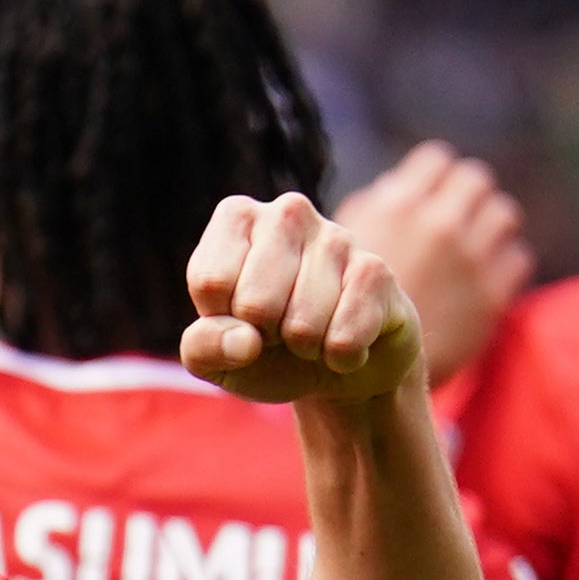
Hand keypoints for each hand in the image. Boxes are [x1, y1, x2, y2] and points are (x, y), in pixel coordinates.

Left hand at [182, 192, 423, 405]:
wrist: (340, 366)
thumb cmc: (268, 350)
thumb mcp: (217, 357)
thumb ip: (202, 348)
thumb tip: (244, 342)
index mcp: (238, 218)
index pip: (209, 282)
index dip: (222, 322)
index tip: (239, 318)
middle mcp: (288, 212)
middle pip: (255, 303)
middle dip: (266, 337)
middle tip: (280, 329)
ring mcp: (337, 237)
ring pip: (302, 325)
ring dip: (306, 349)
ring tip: (314, 333)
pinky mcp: (376, 271)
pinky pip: (344, 338)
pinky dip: (341, 358)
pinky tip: (346, 339)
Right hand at [337, 142, 532, 380]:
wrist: (364, 375)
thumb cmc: (342, 308)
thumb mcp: (342, 247)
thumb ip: (374, 211)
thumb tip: (398, 186)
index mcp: (398, 206)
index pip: (437, 161)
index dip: (437, 175)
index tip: (434, 191)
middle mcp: (437, 225)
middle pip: (474, 181)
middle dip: (469, 195)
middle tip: (461, 214)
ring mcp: (469, 258)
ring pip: (502, 214)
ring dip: (491, 224)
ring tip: (477, 242)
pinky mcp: (491, 294)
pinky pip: (517, 257)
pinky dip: (505, 261)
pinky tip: (485, 275)